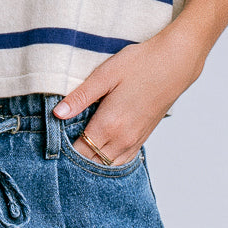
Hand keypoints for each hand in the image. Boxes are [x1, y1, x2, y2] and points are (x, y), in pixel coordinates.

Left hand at [53, 22, 205, 165]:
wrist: (175, 63)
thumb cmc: (140, 64)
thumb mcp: (105, 75)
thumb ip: (80, 97)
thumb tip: (57, 114)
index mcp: (110, 124)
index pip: (80, 151)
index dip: (64, 150)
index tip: (52, 142)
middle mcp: (123, 139)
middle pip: (93, 162)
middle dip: (76, 158)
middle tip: (61, 145)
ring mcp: (135, 140)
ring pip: (108, 164)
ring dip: (93, 159)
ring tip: (78, 146)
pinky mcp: (143, 137)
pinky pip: (122, 160)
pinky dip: (109, 159)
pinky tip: (100, 148)